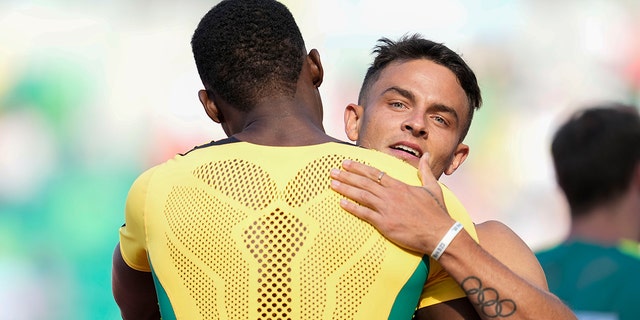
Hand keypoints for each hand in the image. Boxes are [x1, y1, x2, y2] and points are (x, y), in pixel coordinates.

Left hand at [329, 153, 454, 253]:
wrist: (439, 233)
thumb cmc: (436, 212)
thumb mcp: (432, 187)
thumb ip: (425, 171)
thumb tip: (426, 156)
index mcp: (400, 186)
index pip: (375, 173)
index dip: (359, 167)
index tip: (347, 163)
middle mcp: (390, 195)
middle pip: (364, 182)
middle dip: (346, 175)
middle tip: (332, 171)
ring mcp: (386, 209)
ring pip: (361, 195)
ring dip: (345, 188)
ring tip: (332, 183)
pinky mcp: (384, 224)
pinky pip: (364, 214)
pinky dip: (352, 207)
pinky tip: (341, 203)